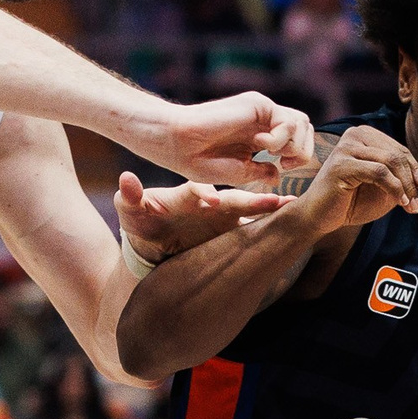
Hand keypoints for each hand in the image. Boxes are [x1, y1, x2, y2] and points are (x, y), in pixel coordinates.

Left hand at [113, 174, 282, 262]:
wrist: (153, 240)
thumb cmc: (142, 222)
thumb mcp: (130, 212)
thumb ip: (129, 197)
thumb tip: (125, 178)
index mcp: (186, 196)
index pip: (197, 190)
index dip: (203, 193)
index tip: (209, 199)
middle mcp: (210, 202)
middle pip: (234, 198)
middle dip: (252, 199)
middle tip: (274, 200)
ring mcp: (223, 217)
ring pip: (250, 211)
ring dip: (269, 210)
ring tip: (291, 208)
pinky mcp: (230, 232)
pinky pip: (253, 230)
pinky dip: (269, 229)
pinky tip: (291, 226)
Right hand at [153, 92, 315, 184]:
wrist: (178, 142)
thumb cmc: (199, 160)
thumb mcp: (239, 172)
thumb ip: (261, 171)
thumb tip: (279, 173)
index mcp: (259, 136)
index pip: (297, 140)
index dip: (299, 155)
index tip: (284, 168)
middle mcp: (262, 120)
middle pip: (305, 128)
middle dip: (303, 150)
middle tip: (285, 163)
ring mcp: (261, 110)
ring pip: (302, 122)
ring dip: (293, 144)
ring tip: (271, 153)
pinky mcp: (257, 104)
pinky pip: (288, 120)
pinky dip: (281, 138)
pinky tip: (261, 144)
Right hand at [279, 125, 417, 234]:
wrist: (320, 218)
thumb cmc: (351, 202)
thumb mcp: (390, 188)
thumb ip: (412, 174)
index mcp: (365, 135)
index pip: (400, 150)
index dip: (416, 170)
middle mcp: (355, 134)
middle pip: (398, 154)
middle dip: (413, 180)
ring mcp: (346, 147)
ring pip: (391, 162)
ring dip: (406, 187)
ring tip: (411, 207)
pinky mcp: (341, 164)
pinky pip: (379, 173)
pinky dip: (394, 189)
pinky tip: (400, 203)